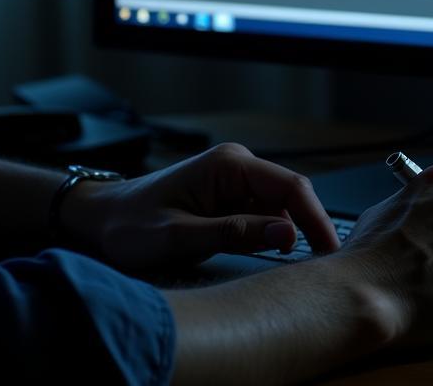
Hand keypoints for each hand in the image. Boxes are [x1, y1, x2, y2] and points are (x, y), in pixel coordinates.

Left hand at [61, 142, 340, 272]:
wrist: (100, 217)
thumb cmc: (132, 223)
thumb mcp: (180, 236)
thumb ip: (234, 234)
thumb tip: (286, 233)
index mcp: (228, 164)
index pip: (291, 187)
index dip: (317, 219)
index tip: (332, 253)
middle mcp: (236, 165)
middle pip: (291, 196)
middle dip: (307, 229)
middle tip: (317, 268)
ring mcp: (233, 180)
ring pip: (278, 208)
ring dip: (287, 233)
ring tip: (291, 265)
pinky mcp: (228, 196)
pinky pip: (261, 214)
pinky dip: (269, 234)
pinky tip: (266, 253)